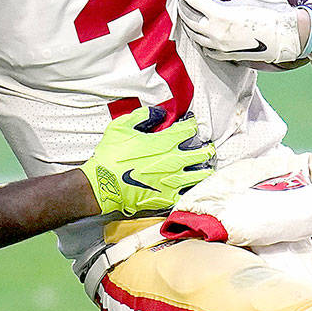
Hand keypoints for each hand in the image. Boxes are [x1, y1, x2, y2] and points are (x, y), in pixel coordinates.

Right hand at [80, 106, 213, 215]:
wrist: (103, 184)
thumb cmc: (111, 155)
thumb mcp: (121, 126)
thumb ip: (142, 116)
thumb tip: (158, 113)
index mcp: (164, 142)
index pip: (188, 130)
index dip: (192, 125)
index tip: (192, 125)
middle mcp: (173, 161)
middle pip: (202, 153)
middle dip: (207, 149)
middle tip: (208, 148)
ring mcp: (172, 181)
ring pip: (200, 175)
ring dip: (205, 169)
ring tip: (207, 168)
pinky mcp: (167, 197)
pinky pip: (187, 194)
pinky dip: (192, 189)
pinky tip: (193, 187)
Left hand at [176, 0, 303, 64]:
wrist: (290, 35)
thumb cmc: (275, 9)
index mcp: (220, 13)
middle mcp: (216, 31)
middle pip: (189, 18)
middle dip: (183, 7)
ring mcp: (220, 45)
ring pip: (194, 35)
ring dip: (189, 24)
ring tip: (189, 15)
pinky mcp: (227, 54)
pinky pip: (206, 49)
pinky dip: (201, 40)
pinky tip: (202, 35)